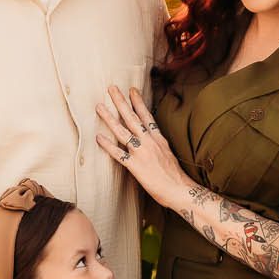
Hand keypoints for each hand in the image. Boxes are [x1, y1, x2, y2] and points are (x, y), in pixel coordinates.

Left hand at [94, 85, 184, 205]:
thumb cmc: (175, 177)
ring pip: (122, 131)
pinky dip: (108, 145)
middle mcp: (150, 142)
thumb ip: (158, 146)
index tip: (132, 90)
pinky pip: (118, 154)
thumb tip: (151, 141)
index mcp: (159, 139)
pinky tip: (98, 137)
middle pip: (132, 118)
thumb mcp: (169, 155)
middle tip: (111, 88)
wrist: (179, 190)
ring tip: (99, 107)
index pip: (147, 116)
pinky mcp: (135, 166)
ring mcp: (141, 153)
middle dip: (121, 102)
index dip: (138, 102)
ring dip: (109, 118)